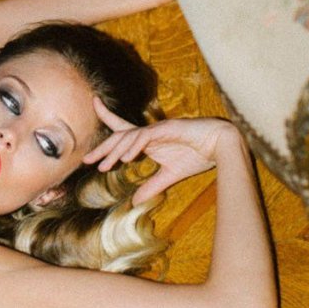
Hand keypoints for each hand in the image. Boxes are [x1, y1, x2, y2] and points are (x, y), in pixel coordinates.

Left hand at [84, 100, 237, 203]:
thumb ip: (153, 186)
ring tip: (103, 166)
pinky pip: (146, 136)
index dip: (106, 117)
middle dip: (103, 147)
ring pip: (130, 136)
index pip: (122, 129)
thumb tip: (135, 200)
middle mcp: (151, 132)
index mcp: (149, 139)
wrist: (222, 144)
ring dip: (115, 151)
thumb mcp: (170, 175)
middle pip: (120, 134)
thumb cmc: (199, 154)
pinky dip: (134, 145)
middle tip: (86, 160)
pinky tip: (126, 157)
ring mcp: (159, 128)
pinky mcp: (169, 128)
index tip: (92, 107)